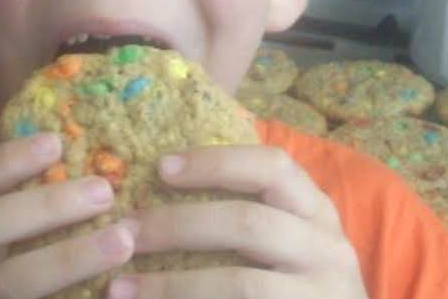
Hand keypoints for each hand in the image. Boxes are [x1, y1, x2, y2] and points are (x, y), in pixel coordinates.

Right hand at [0, 133, 137, 298]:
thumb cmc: (24, 252)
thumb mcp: (13, 216)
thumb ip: (37, 182)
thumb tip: (77, 128)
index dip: (5, 160)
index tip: (56, 142)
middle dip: (47, 205)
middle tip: (105, 191)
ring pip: (12, 283)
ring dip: (72, 258)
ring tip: (124, 240)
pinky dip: (82, 297)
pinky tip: (117, 286)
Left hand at [106, 145, 368, 298]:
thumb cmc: (288, 280)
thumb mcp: (281, 238)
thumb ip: (237, 212)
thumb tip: (158, 178)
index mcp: (314, 210)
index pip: (272, 167)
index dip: (215, 162)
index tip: (161, 167)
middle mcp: (327, 248)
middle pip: (247, 222)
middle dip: (177, 225)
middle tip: (126, 232)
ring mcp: (320, 294)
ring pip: (239, 283)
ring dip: (170, 284)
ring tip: (120, 287)